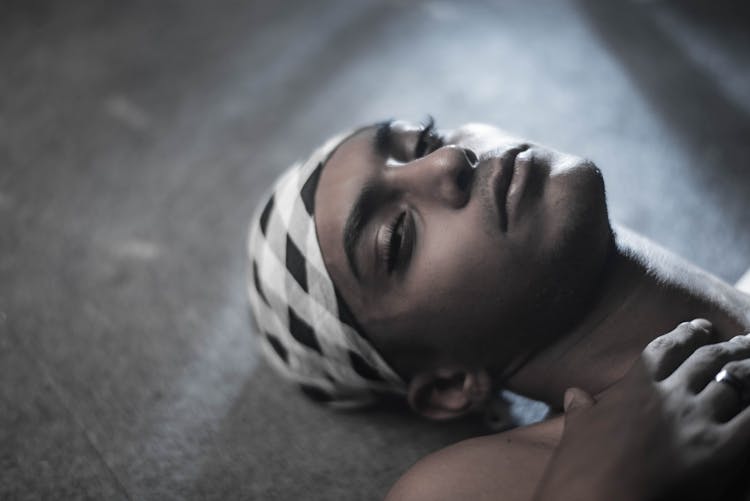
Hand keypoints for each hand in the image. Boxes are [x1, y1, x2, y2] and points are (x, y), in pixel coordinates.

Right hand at [534, 319, 749, 500]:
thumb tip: (573, 395)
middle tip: (741, 342)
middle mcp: (668, 394)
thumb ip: (582, 410)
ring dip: (748, 372)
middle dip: (726, 348)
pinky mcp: (718, 450)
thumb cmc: (583, 471)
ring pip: (733, 383)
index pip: (666, 348)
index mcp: (634, 385)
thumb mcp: (577, 433)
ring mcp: (694, 419)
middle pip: (706, 360)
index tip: (698, 328)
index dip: (685, 334)